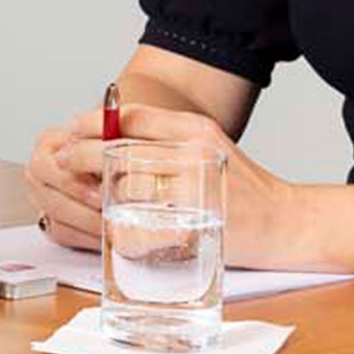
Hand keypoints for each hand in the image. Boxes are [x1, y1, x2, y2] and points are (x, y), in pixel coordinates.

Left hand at [26, 106, 300, 263]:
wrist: (289, 223)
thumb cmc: (244, 189)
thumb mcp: (208, 147)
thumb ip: (165, 139)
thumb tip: (107, 137)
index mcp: (195, 130)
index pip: (132, 118)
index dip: (93, 123)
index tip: (70, 131)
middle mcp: (195, 154)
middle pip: (121, 152)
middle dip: (83, 160)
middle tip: (64, 166)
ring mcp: (196, 191)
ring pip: (126, 190)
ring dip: (100, 198)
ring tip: (87, 203)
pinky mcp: (197, 227)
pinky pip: (141, 229)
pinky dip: (122, 234)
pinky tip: (116, 234)